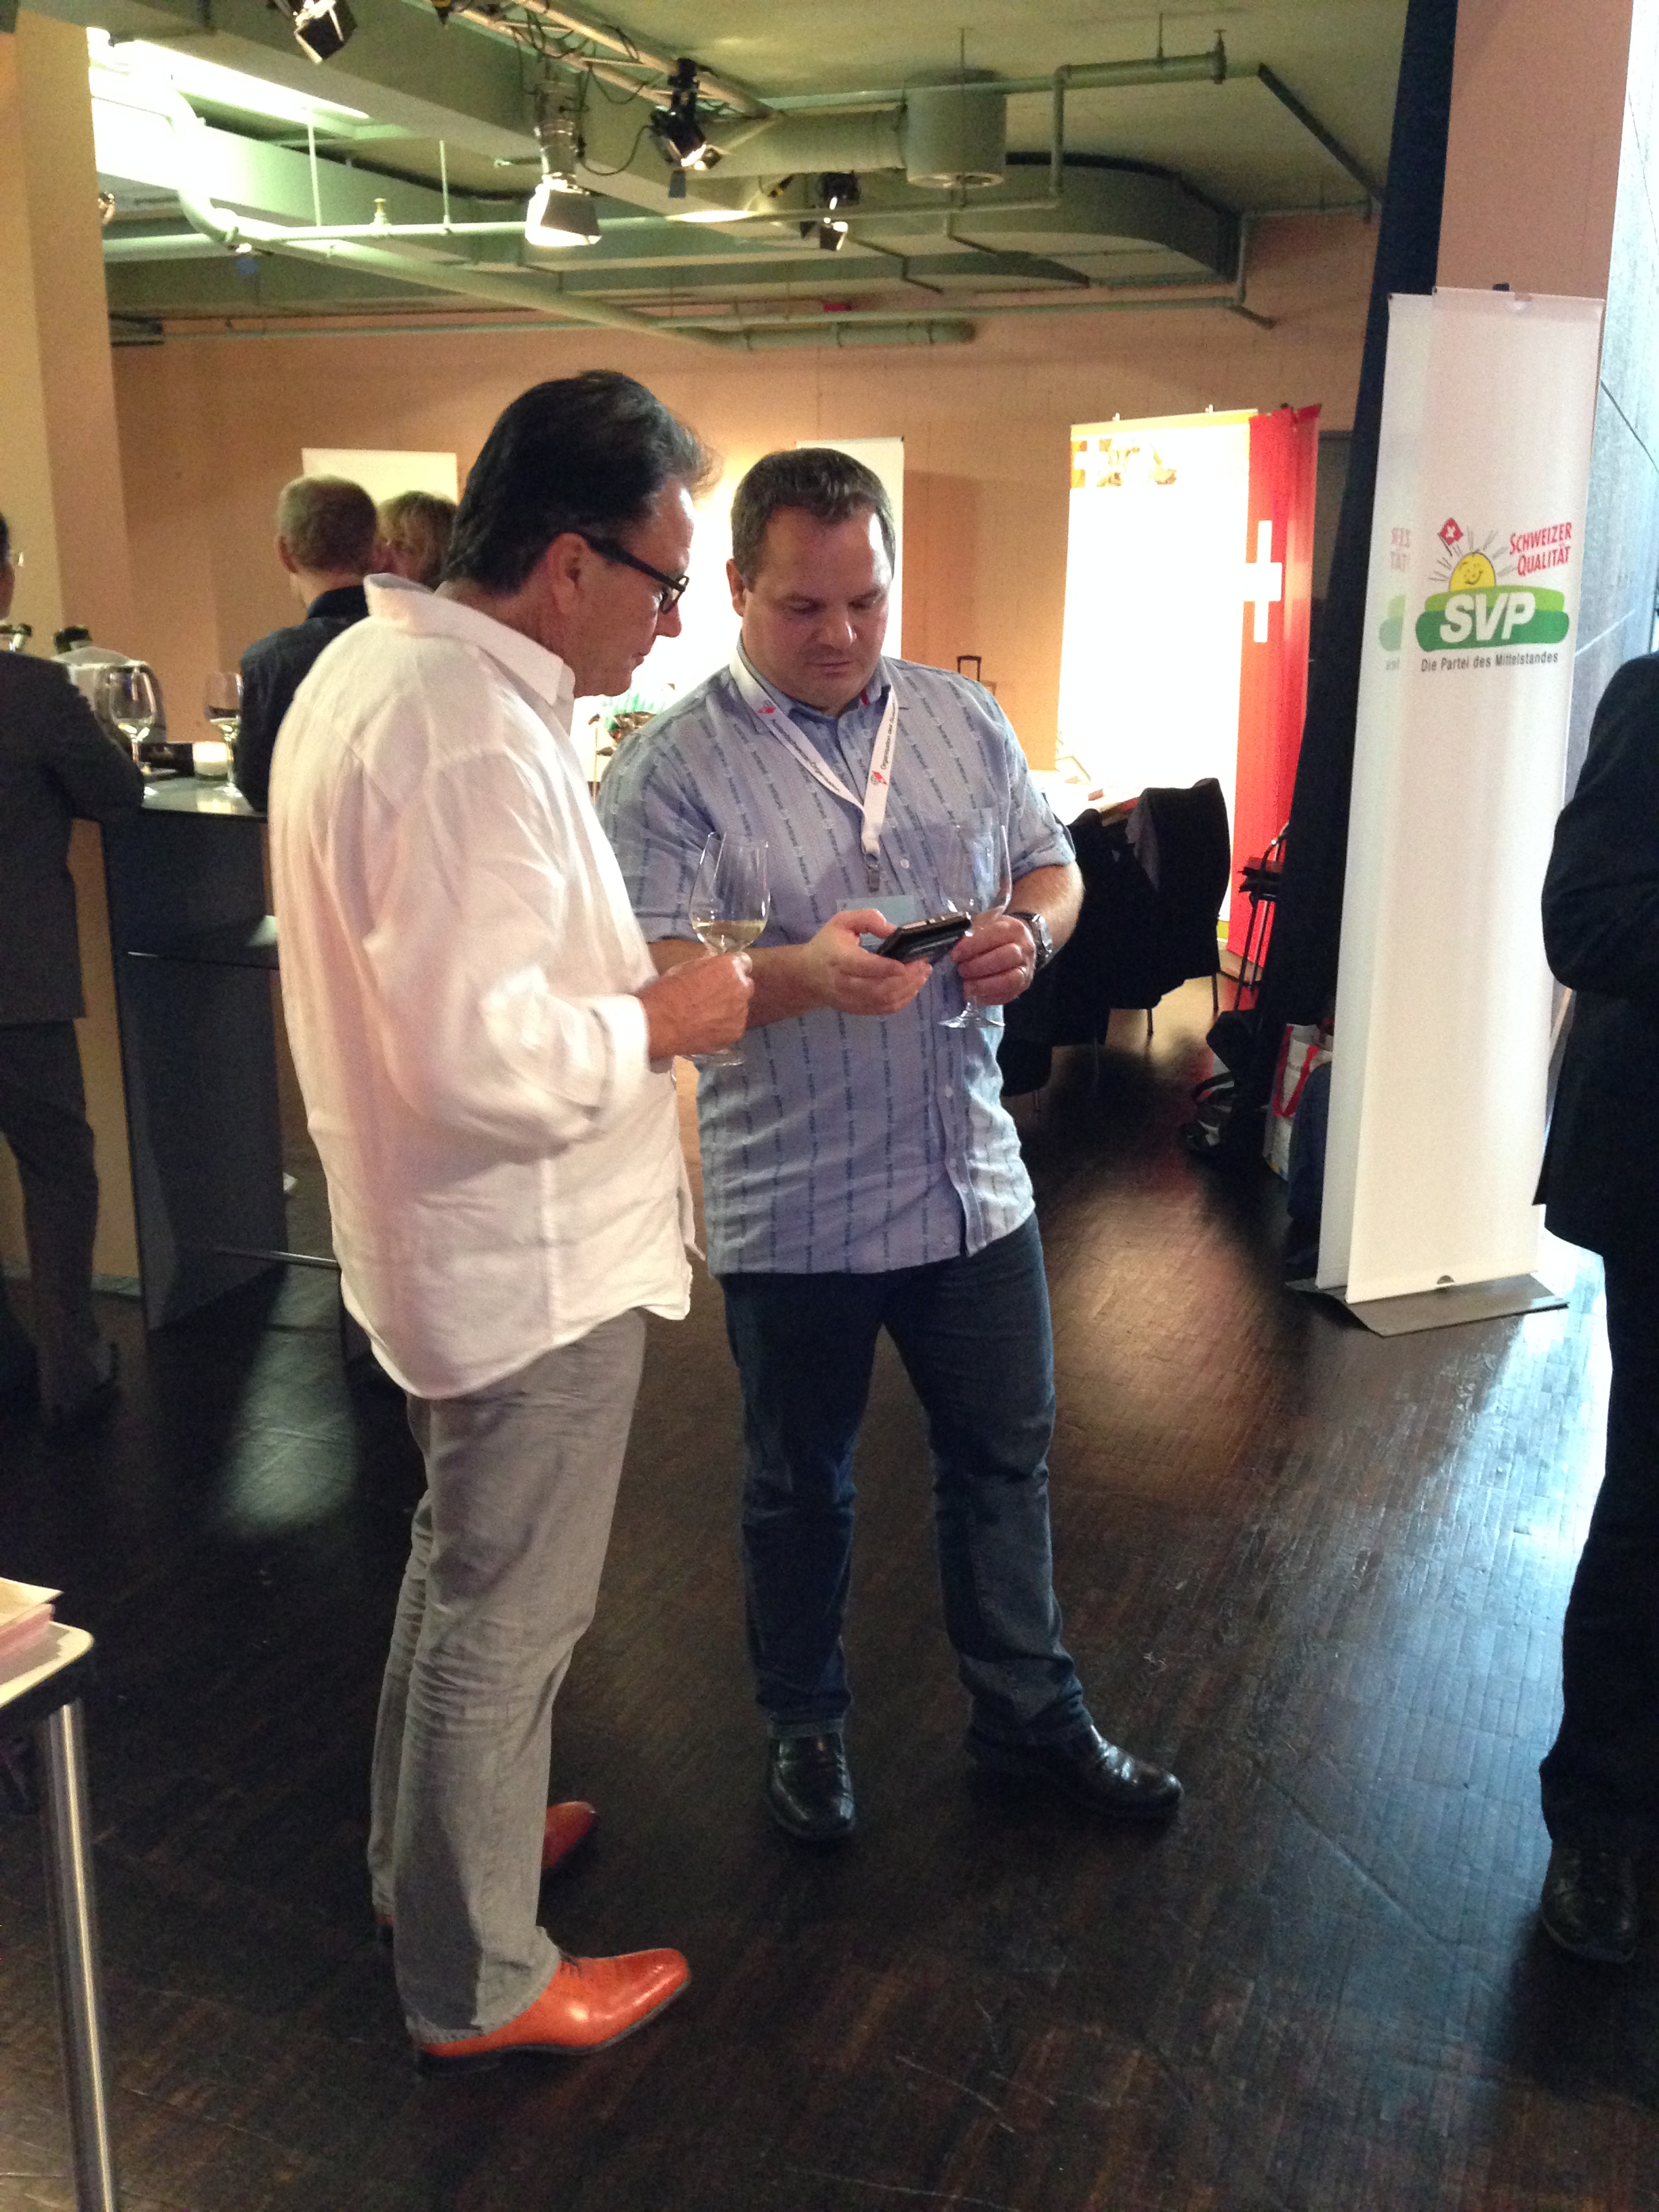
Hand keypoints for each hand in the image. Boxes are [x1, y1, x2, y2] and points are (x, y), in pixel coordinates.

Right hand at [639, 952, 753, 1059]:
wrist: (659, 1025)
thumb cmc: (667, 992)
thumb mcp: (684, 968)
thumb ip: (706, 966)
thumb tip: (713, 964)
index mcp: (728, 966)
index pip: (743, 963)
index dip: (731, 970)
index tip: (721, 975)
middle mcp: (741, 987)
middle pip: (745, 985)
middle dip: (733, 989)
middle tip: (714, 997)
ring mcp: (740, 1012)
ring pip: (740, 1007)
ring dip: (729, 1009)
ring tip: (707, 1016)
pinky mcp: (736, 1032)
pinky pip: (734, 1026)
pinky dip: (724, 1027)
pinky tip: (708, 1029)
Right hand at [799, 908, 933, 1017]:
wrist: (807, 976)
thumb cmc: (827, 944)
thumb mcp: (842, 922)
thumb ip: (867, 920)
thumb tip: (893, 930)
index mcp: (839, 959)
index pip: (865, 967)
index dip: (887, 967)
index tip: (908, 962)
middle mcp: (845, 984)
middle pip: (879, 988)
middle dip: (907, 978)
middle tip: (924, 965)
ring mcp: (852, 1000)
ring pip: (885, 1001)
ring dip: (909, 989)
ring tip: (923, 974)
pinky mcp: (859, 1009)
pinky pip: (884, 1009)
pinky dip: (903, 1000)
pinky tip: (913, 987)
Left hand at [951, 912, 1035, 1006]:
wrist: (1019, 944)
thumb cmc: (996, 934)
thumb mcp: (984, 925)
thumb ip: (971, 934)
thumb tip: (957, 948)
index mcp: (1013, 929)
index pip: (992, 937)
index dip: (971, 947)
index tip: (955, 955)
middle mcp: (1024, 949)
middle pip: (1002, 959)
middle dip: (977, 967)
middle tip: (961, 971)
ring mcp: (1026, 969)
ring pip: (1008, 980)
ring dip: (984, 986)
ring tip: (967, 986)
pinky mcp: (1023, 985)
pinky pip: (1007, 995)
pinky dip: (988, 997)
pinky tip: (974, 995)